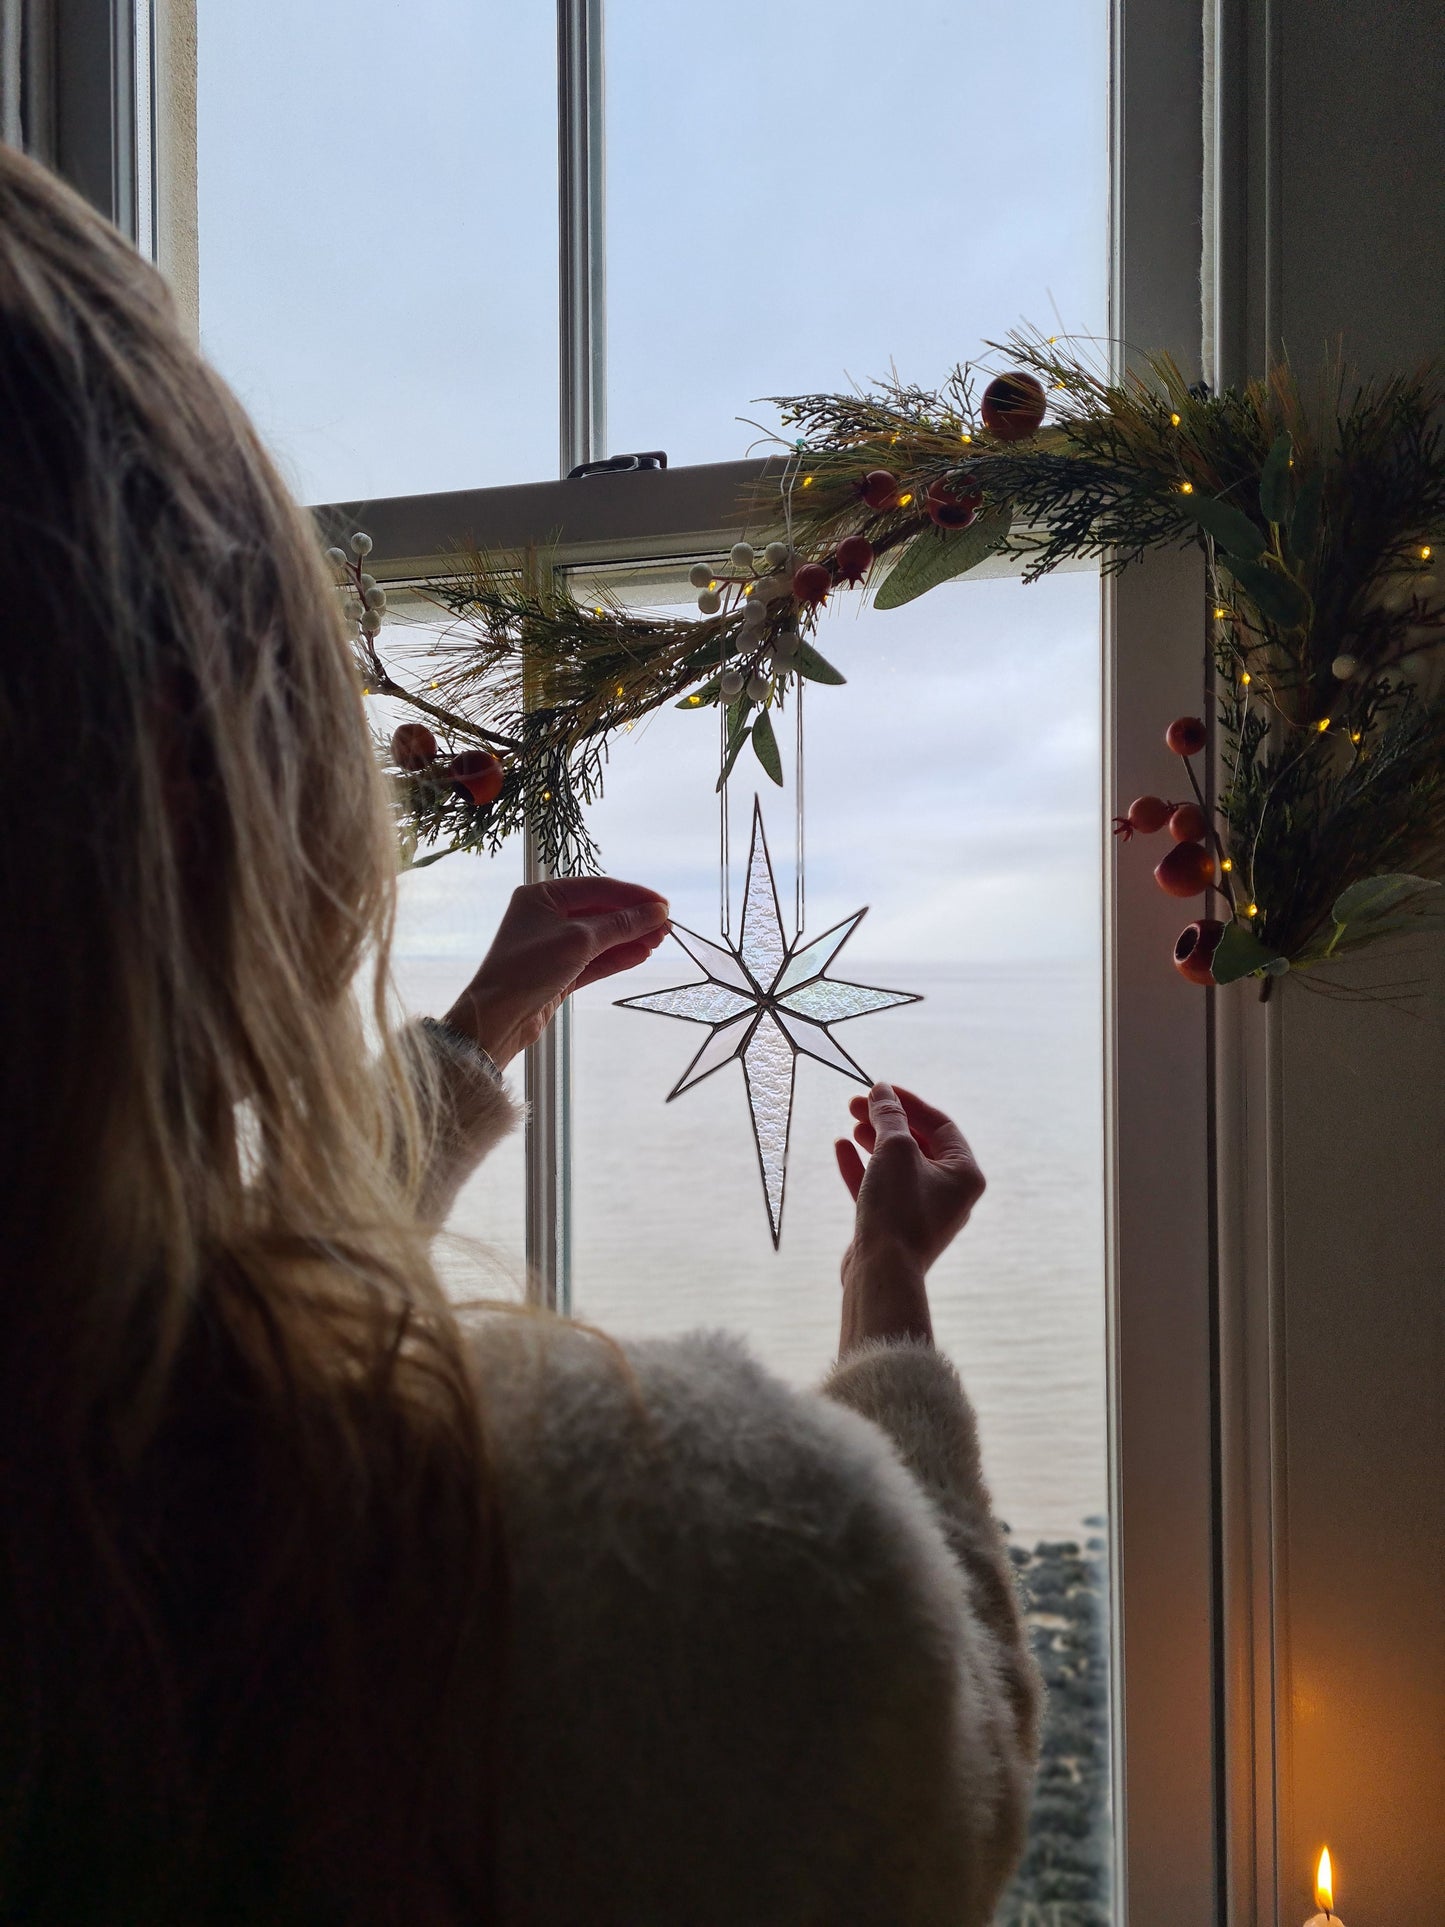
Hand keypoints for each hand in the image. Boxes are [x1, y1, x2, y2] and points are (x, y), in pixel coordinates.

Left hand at [441, 877, 669, 1068]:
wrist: (498, 1019)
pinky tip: (641, 955)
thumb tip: (657, 912)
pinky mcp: (558, 972)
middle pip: (600, 912)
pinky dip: (617, 957)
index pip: (598, 888)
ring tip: (659, 941)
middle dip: (633, 919)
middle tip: (666, 927)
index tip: (664, 906)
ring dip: (629, 938)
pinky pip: (594, 959)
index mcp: (542, 896)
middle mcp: (546, 916)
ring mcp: (552, 945)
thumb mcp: (579, 940)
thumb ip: (621, 924)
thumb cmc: (529, 968)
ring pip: (600, 937)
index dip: (633, 896)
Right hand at [834, 1084, 984, 1354]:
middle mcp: (950, 1193)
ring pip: (898, 1165)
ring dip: (874, 1141)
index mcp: (964, 1174)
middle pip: (918, 1143)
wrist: (881, 1273)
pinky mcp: (897, 1225)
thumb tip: (881, 1091)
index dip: (909, 1103)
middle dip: (887, 1120)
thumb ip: (888, 1116)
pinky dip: (863, 1166)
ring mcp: (923, 1211)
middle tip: (856, 1104)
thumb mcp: (895, 1151)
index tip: (880, 1089)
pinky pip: (882, 1187)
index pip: (940, 1124)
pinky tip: (840, 1148)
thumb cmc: (897, 1209)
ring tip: (851, 1123)